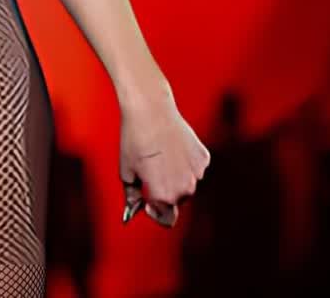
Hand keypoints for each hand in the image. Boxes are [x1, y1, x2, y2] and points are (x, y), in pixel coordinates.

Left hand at [118, 92, 209, 227]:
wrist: (151, 110)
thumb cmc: (135, 140)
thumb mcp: (126, 171)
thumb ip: (132, 194)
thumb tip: (134, 207)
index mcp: (165, 196)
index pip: (166, 219)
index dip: (154, 213)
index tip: (146, 203)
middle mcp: (185, 189)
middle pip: (175, 200)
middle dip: (163, 191)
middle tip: (148, 171)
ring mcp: (197, 173)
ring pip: (186, 183)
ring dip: (175, 177)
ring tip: (158, 155)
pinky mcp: (203, 157)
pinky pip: (193, 167)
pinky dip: (184, 162)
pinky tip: (171, 147)